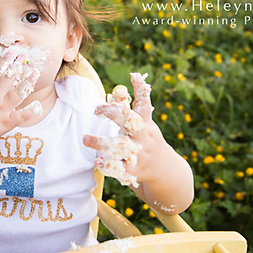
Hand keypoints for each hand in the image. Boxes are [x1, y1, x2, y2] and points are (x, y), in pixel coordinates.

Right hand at [0, 52, 39, 146]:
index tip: (13, 53)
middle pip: (9, 78)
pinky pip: (21, 115)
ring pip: (18, 93)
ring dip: (27, 82)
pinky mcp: (6, 122)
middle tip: (25, 58)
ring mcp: (2, 109)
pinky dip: (30, 110)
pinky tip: (37, 104)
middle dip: (18, 66)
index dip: (6, 61)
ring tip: (34, 73)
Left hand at [83, 73, 169, 188]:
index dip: (138, 90)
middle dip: (113, 113)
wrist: (167, 170)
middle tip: (96, 110)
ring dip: (101, 142)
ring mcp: (140, 154)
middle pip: (130, 121)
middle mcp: (144, 137)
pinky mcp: (135, 171)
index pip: (144, 104)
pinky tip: (97, 161)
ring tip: (85, 139)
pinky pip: (119, 169)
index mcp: (146, 124)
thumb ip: (129, 108)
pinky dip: (107, 165)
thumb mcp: (143, 125)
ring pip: (120, 147)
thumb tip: (118, 89)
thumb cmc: (148, 141)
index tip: (127, 80)